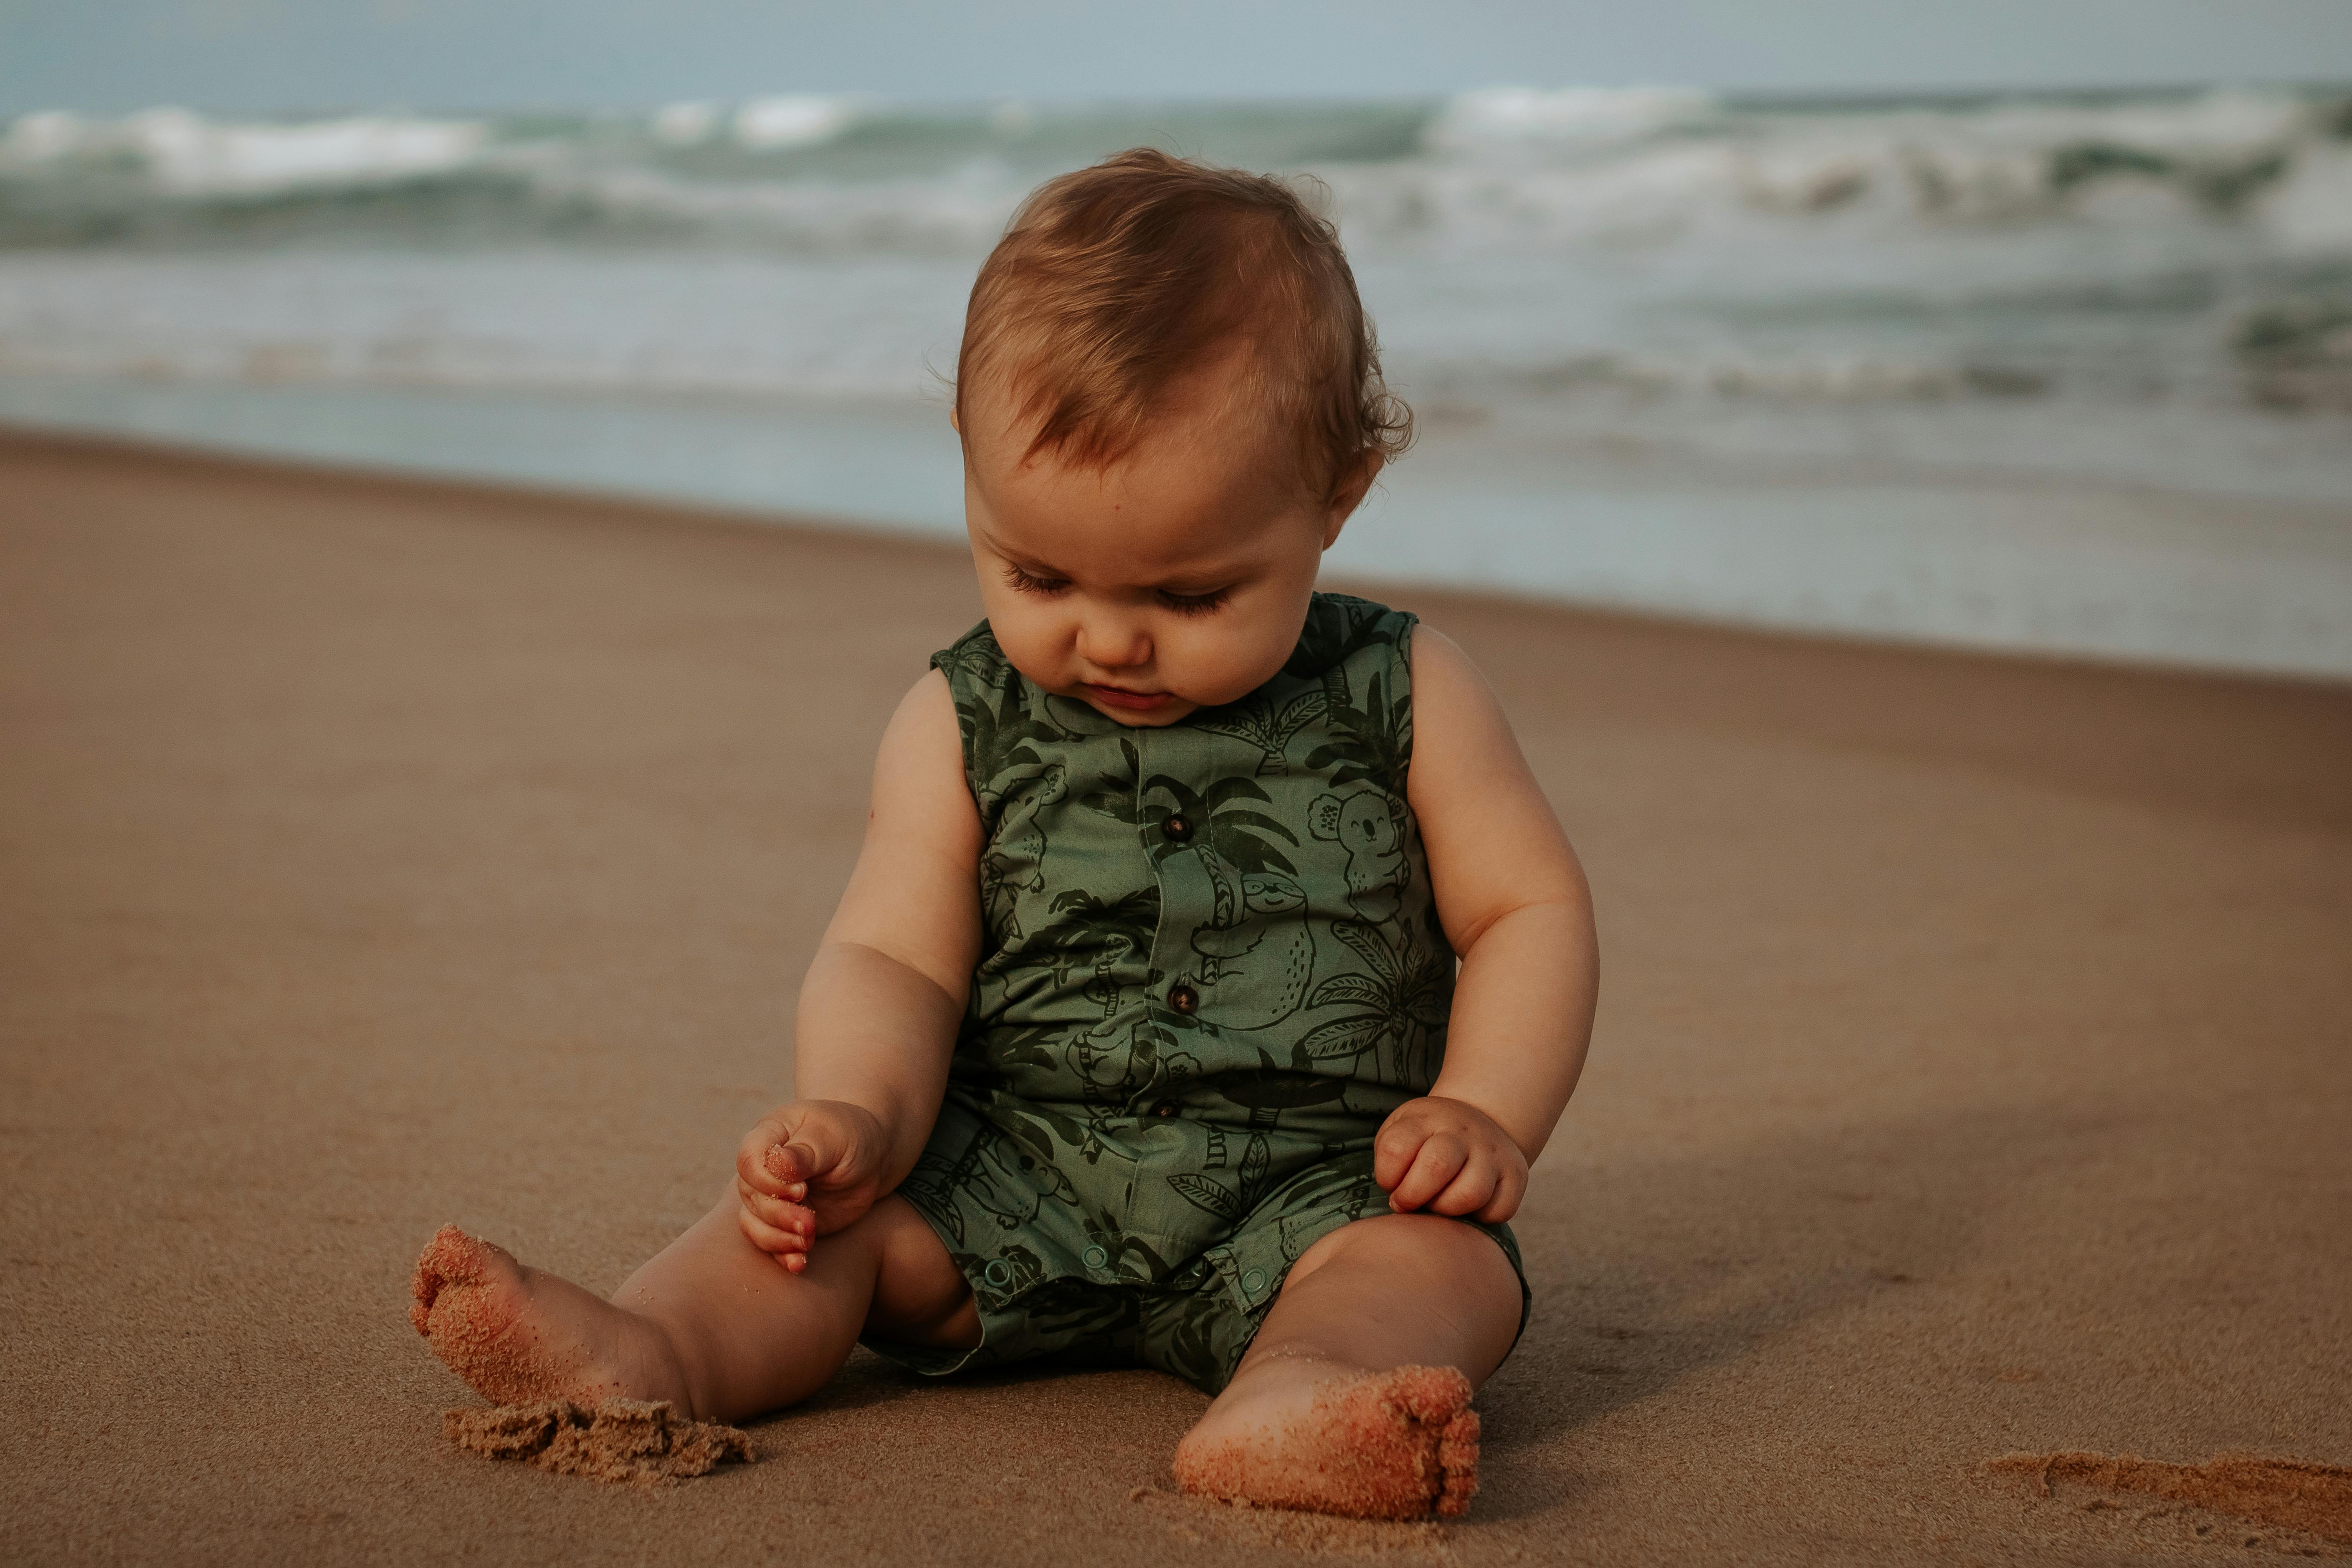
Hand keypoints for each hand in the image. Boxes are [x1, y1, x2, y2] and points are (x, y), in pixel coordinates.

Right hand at [733, 1099, 893, 1271]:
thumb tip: (777, 1163)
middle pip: (751, 1196)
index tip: (802, 1190)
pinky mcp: (784, 1221)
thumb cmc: (853, 1137)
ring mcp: (771, 1196)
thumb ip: (806, 1152)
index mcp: (770, 1135)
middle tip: (810, 1223)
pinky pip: (770, 1241)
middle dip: (779, 1215)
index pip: (749, 1160)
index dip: (768, 1181)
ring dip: (779, 1238)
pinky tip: (800, 1263)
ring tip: (807, 1243)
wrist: (872, 1158)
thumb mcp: (835, 1138)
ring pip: (754, 1223)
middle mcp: (763, 1167)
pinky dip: (782, 1255)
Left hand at [1373, 1095, 1528, 1223]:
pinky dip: (1480, 1218)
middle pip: (1436, 1167)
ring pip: (1470, 1194)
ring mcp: (1492, 1151)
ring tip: (1438, 1204)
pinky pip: (1499, 1210)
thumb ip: (1391, 1159)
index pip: (1397, 1148)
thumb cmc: (1427, 1138)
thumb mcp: (1402, 1132)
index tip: (1390, 1184)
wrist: (1476, 1122)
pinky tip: (1467, 1207)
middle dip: (1413, 1196)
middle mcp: (1463, 1131)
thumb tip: (1401, 1202)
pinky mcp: (1516, 1173)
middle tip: (1407, 1203)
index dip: (1386, 1176)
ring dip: (1446, 1209)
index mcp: (1427, 1118)